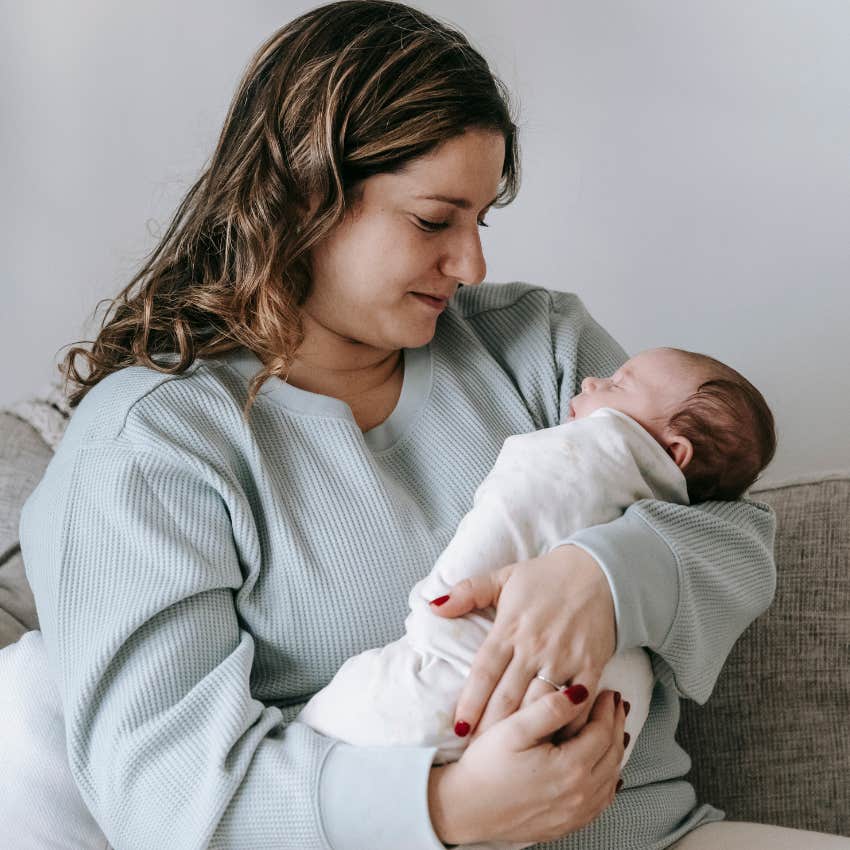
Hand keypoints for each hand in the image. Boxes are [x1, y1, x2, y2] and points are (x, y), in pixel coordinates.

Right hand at [428, 687, 625, 844]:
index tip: (609, 691)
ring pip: (611, 778)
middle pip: (612, 754)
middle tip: (617, 705)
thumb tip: (581, 692)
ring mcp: (575, 813)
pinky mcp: (567, 824)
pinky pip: (601, 801)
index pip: (603, 732)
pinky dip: (610, 780)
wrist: (465, 808)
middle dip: (617, 725)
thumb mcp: (514, 728)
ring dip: (617, 751)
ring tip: (616, 730)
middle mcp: (580, 794)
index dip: (608, 709)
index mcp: (570, 767)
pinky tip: (607, 770)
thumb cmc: (486, 765)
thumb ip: (550, 708)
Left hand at [429, 545, 615, 737]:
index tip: (458, 728)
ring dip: (526, 732)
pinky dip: (567, 725)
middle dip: (491, 728)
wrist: (600, 572)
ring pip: (539, 704)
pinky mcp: (591, 666)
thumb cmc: (546, 577)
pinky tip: (556, 744)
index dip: (470, 702)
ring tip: (511, 757)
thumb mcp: (504, 577)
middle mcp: (534, 646)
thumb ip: (468, 592)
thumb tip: (434, 606)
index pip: (484, 672)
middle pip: (508, 696)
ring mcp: (564, 658)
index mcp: (509, 628)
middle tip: (478, 754)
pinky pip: (577, 704)